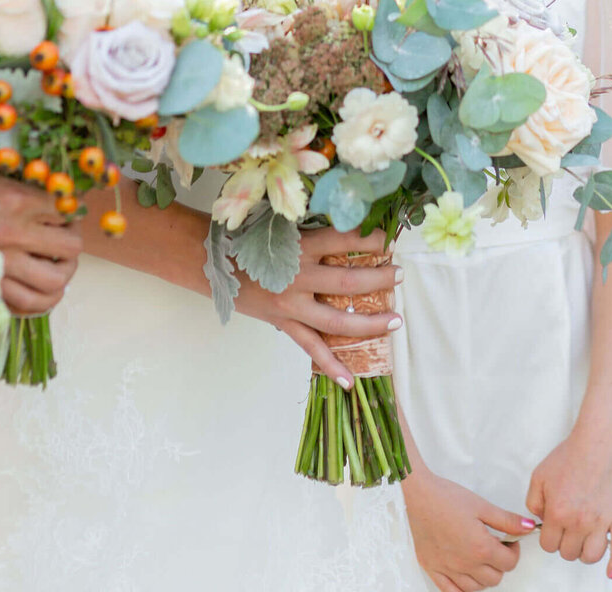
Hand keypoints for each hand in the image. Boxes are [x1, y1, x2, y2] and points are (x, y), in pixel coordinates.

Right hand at [0, 156, 82, 315]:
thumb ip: (25, 190)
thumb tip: (56, 204)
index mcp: (17, 199)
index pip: (67, 212)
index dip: (70, 214)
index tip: (64, 216)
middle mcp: (14, 232)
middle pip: (69, 249)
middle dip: (71, 246)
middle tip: (63, 243)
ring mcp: (0, 262)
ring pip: (53, 283)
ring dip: (62, 276)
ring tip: (55, 269)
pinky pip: (24, 304)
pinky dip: (38, 301)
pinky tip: (37, 291)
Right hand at [236, 227, 398, 384]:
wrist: (212, 261)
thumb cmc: (247, 238)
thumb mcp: (280, 228)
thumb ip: (311, 232)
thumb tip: (348, 229)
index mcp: (299, 247)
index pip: (343, 240)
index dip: (369, 239)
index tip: (388, 237)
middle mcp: (298, 277)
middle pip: (348, 281)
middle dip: (379, 278)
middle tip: (399, 275)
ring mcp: (291, 305)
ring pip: (337, 321)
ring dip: (369, 324)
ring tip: (395, 321)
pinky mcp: (284, 323)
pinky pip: (311, 348)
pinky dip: (331, 366)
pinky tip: (350, 382)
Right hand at [402, 466, 530, 590]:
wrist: (414, 493)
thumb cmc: (445, 496)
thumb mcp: (480, 504)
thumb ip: (507, 520)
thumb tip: (529, 528)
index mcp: (480, 548)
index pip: (509, 562)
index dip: (514, 550)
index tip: (510, 540)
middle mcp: (466, 564)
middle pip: (495, 578)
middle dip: (500, 564)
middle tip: (494, 546)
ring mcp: (448, 569)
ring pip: (476, 588)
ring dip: (483, 577)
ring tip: (479, 558)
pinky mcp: (432, 568)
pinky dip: (461, 589)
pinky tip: (463, 576)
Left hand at [526, 421, 611, 578]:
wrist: (599, 443)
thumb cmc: (569, 456)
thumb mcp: (539, 475)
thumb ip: (534, 502)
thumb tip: (539, 520)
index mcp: (558, 513)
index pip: (548, 544)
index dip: (548, 537)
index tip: (551, 528)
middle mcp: (579, 523)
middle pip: (568, 553)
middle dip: (564, 543)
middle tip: (566, 529)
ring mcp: (602, 524)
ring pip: (591, 556)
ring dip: (584, 552)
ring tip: (582, 540)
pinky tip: (610, 572)